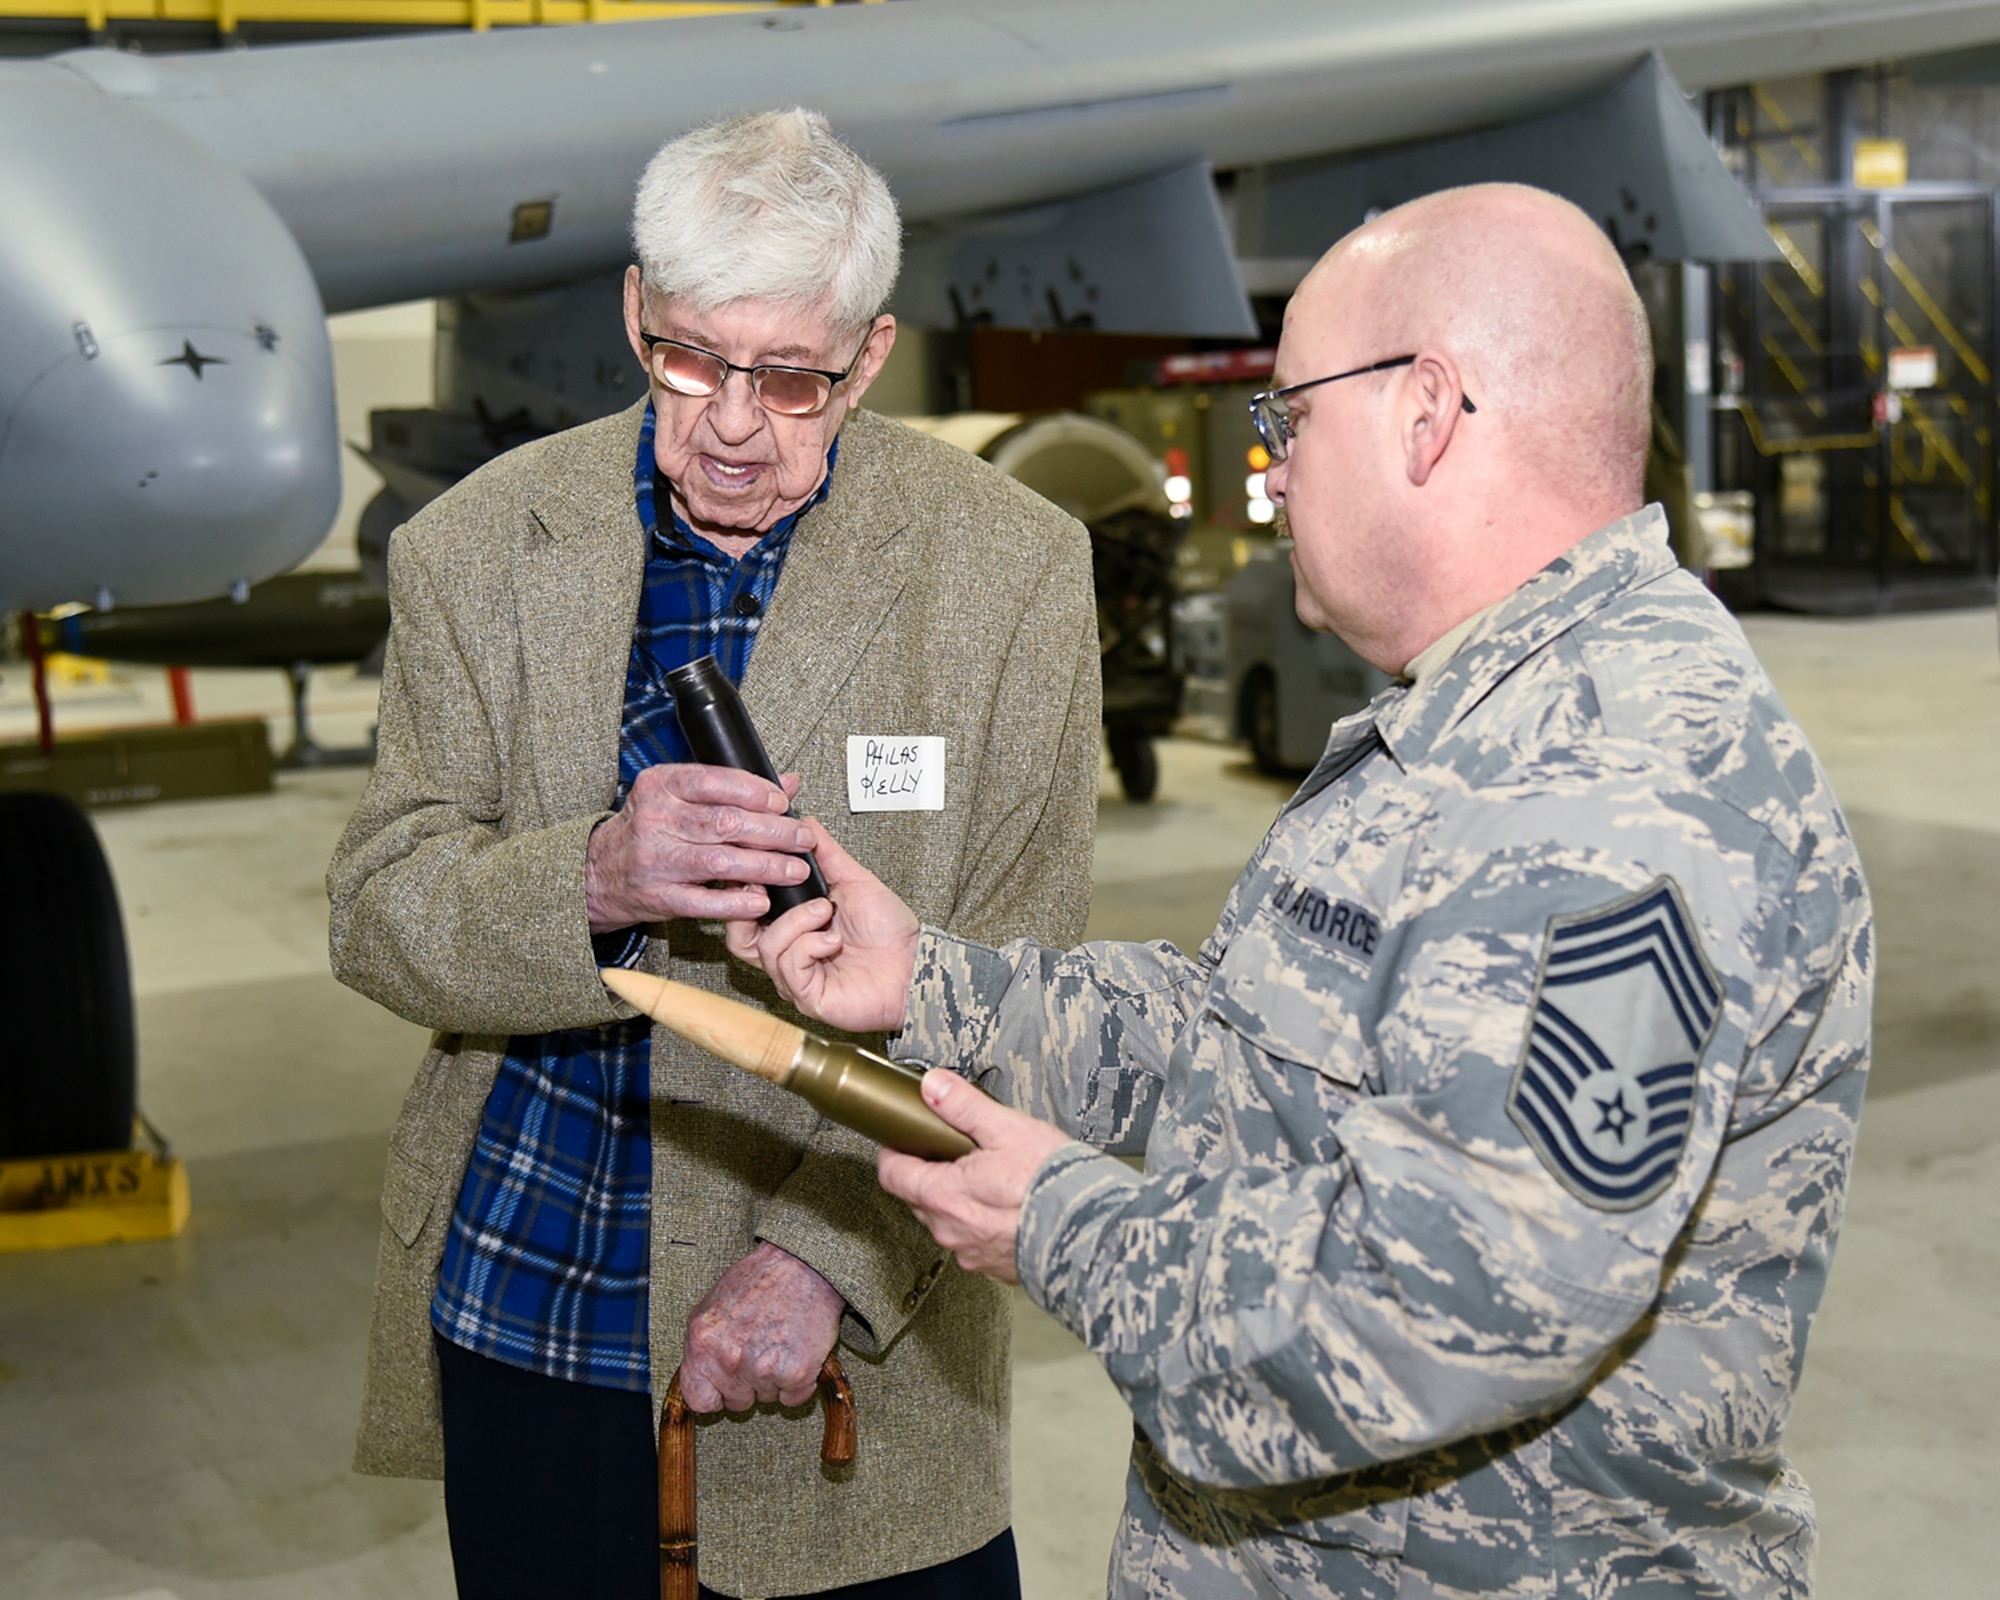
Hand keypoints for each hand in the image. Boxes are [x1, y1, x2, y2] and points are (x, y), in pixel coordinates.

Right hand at [586, 764, 816, 929]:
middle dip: (773, 832)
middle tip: (803, 838)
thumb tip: (788, 781)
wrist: (600, 873)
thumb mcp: (680, 797)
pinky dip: (737, 903)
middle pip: (726, 823)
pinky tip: (762, 900)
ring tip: (796, 869)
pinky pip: (704, 902)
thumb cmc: (649, 830)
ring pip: (721, 862)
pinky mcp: (659, 896)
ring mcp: (656, 860)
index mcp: (661, 786)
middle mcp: (656, 820)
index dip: (755, 791)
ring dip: (766, 867)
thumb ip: (733, 788)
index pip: (715, 781)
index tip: (782, 802)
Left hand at [677, 1241, 845, 1412]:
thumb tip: (701, 1377)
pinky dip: (799, 1381)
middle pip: (737, 1401)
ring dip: (775, 1379)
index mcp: (702, 1342)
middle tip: (762, 1349)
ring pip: (767, 1398)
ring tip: (780, 1341)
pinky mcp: (795, 1373)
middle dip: (749, 1383)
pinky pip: (793, 1397)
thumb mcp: (713, 1307)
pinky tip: (797, 1351)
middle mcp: (728, 1359)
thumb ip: (704, 1346)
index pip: (698, 1400)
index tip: (726, 1387)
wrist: (804, 1264)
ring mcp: (761, 1368)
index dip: (715, 1394)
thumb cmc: (760, 1280)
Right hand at [725, 819, 919, 1033]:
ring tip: (825, 910)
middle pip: (738, 936)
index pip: (746, 911)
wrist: (916, 963)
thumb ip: (826, 854)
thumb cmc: (890, 931)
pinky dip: (809, 945)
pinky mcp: (807, 995)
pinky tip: (832, 939)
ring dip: (796, 921)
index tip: (755, 861)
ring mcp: (795, 977)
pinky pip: (789, 966)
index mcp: (793, 927)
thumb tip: (805, 823)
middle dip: (749, 905)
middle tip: (771, 884)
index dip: (743, 888)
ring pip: (765, 947)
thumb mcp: (854, 880)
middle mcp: (789, 954)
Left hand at [876, 1071, 1070, 1283]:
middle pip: (917, 1198)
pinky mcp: (993, 1266)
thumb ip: (964, 1106)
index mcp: (944, 1195)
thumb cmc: (1052, 1183)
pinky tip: (1005, 1205)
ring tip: (985, 1176)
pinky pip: (972, 1240)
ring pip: (945, 1221)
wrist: (1092, 1232)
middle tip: (951, 1150)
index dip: (893, 1152)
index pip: (892, 1175)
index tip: (904, 1137)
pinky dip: (980, 1222)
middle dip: (927, 1172)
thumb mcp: (1007, 1129)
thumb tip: (933, 1086)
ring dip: (955, 1199)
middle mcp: (950, 1230)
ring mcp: (971, 1252)